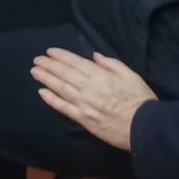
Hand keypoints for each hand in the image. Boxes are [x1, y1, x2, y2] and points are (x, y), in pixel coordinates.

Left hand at [30, 48, 156, 150]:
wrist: (144, 127)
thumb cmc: (140, 99)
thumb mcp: (130, 75)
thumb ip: (111, 63)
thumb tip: (95, 56)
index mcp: (100, 76)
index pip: (76, 62)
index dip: (61, 56)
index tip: (50, 52)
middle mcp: (88, 88)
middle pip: (64, 74)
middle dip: (49, 65)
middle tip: (37, 59)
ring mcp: (84, 104)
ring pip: (60, 88)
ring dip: (46, 79)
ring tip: (34, 71)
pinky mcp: (83, 119)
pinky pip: (64, 108)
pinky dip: (51, 100)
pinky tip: (42, 92)